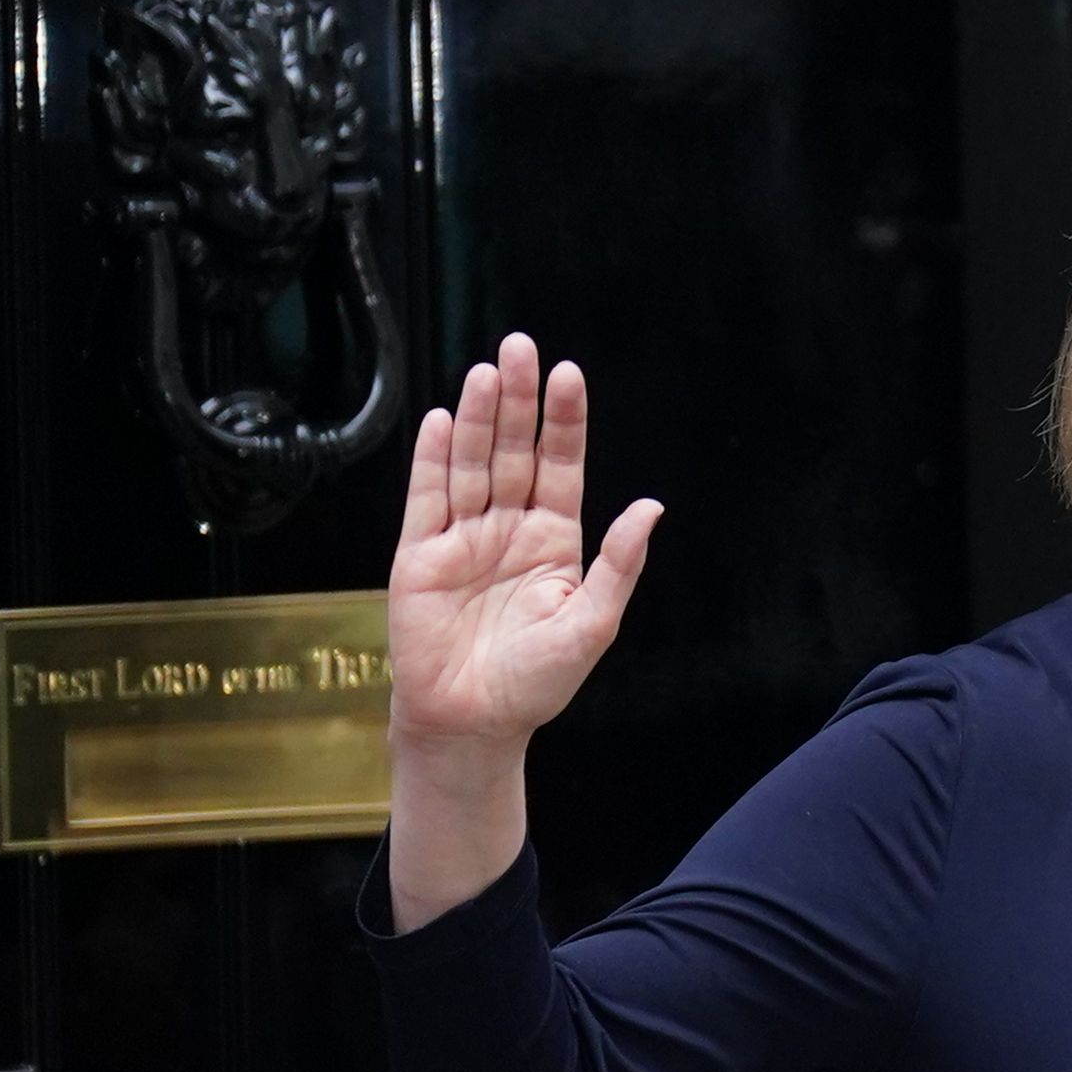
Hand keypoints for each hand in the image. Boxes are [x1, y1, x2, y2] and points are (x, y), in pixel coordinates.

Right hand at [389, 332, 663, 751]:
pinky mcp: (421, 556)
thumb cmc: (534, 682)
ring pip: (473, 465)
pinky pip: (428, 499)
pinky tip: (445, 420)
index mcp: (554, 541)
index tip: (569, 375)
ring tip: (487, 373)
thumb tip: (651, 509)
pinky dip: (435, 459)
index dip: (564, 422)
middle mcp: (509, 530)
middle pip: (515, 452)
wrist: (472, 724)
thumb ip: (618, 565)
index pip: (560, 467)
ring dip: (480, 419)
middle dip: (519, 402)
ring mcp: (464, 539)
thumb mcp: (591, 624)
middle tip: (522, 348)